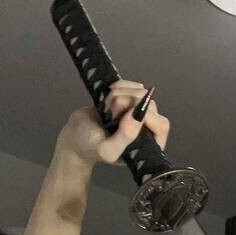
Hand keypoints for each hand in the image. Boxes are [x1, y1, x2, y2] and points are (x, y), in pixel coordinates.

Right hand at [54, 79, 169, 170]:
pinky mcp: (131, 100)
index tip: (124, 114)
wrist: (74, 135)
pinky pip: (132, 85)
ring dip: (119, 95)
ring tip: (106, 109)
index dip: (145, 115)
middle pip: (150, 105)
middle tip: (110, 113)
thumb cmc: (89, 146)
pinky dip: (119, 86)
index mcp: (148, 146)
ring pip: (140, 93)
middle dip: (127, 103)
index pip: (161, 125)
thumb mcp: (106, 149)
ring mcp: (140, 113)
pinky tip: (107, 97)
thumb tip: (139, 115)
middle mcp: (148, 130)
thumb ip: (125, 137)